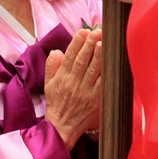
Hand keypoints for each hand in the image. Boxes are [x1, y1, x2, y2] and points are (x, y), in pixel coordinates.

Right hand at [44, 28, 102, 149]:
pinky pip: (101, 85)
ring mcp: (84, 92)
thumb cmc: (56, 103)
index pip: (69, 57)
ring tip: (103, 43)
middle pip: (81, 61)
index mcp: (61, 77)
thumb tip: (56, 51)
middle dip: (89, 45)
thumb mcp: (48, 84)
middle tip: (96, 32)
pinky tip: (110, 64)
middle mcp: (73, 83)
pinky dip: (105, 74)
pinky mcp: (94, 99)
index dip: (76, 43)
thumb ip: (51, 66)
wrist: (62, 127)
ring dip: (98, 56)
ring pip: (92, 71)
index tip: (83, 31)